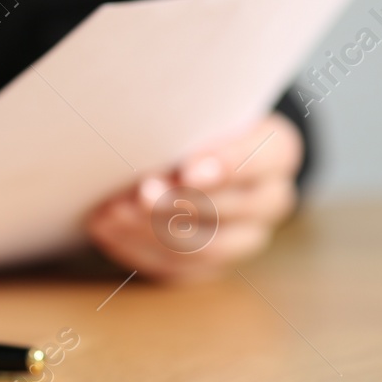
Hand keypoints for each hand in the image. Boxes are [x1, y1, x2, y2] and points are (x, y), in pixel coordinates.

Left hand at [86, 113, 301, 281]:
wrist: (198, 153)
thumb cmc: (195, 125)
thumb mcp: (199, 112)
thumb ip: (185, 123)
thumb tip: (145, 136)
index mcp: (275, 153)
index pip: (261, 160)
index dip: (227, 167)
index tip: (189, 170)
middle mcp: (269, 200)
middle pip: (232, 209)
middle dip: (180, 202)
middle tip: (143, 191)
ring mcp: (243, 238)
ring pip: (205, 248)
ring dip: (153, 230)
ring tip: (114, 212)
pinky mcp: (209, 264)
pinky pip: (177, 268)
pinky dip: (137, 248)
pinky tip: (107, 229)